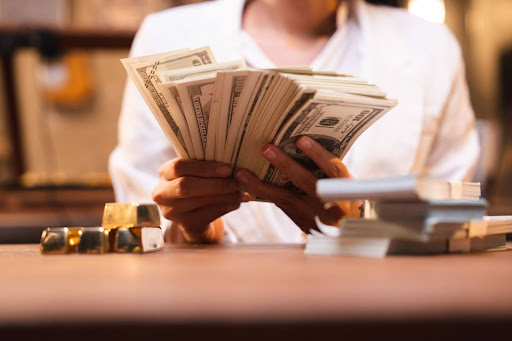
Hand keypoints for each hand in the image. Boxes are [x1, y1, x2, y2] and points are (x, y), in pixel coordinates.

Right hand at [152, 159, 246, 242]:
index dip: (204, 168)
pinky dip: (226, 207)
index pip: (179, 167)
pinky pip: (209, 214)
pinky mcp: (185, 224)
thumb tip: (234, 162)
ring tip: (242, 192)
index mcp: (165, 173)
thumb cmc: (196, 185)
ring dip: (226, 196)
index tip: (227, 169)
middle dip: (216, 184)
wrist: (192, 215)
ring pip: (200, 201)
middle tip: (237, 182)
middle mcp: (163, 193)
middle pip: (187, 186)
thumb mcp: (194, 173)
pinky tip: (237, 202)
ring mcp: (172, 211)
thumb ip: (205, 165)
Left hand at [235, 136, 359, 232]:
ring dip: (261, 185)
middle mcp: (330, 204)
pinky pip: (281, 206)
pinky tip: (251, 183)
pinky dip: (266, 194)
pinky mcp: (302, 224)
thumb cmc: (347, 199)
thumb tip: (302, 144)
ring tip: (242, 172)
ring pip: (284, 199)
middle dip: (284, 164)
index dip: (317, 154)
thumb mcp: (347, 183)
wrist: (348, 232)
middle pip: (305, 182)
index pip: (332, 169)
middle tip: (266, 149)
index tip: (301, 139)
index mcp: (346, 189)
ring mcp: (314, 217)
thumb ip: (329, 169)